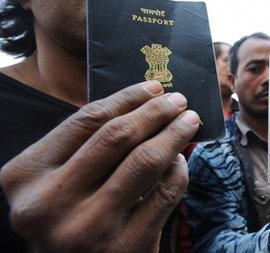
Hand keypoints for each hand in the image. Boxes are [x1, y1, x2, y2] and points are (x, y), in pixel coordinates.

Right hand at [0, 81, 199, 251]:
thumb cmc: (68, 216)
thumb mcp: (59, 179)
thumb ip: (87, 146)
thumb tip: (144, 104)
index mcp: (25, 176)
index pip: (86, 120)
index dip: (127, 98)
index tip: (153, 87)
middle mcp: (49, 203)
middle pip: (116, 136)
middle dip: (155, 111)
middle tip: (178, 100)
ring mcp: (87, 228)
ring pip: (145, 161)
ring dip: (174, 134)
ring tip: (188, 121)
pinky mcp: (125, 247)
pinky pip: (165, 194)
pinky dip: (179, 170)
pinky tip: (181, 160)